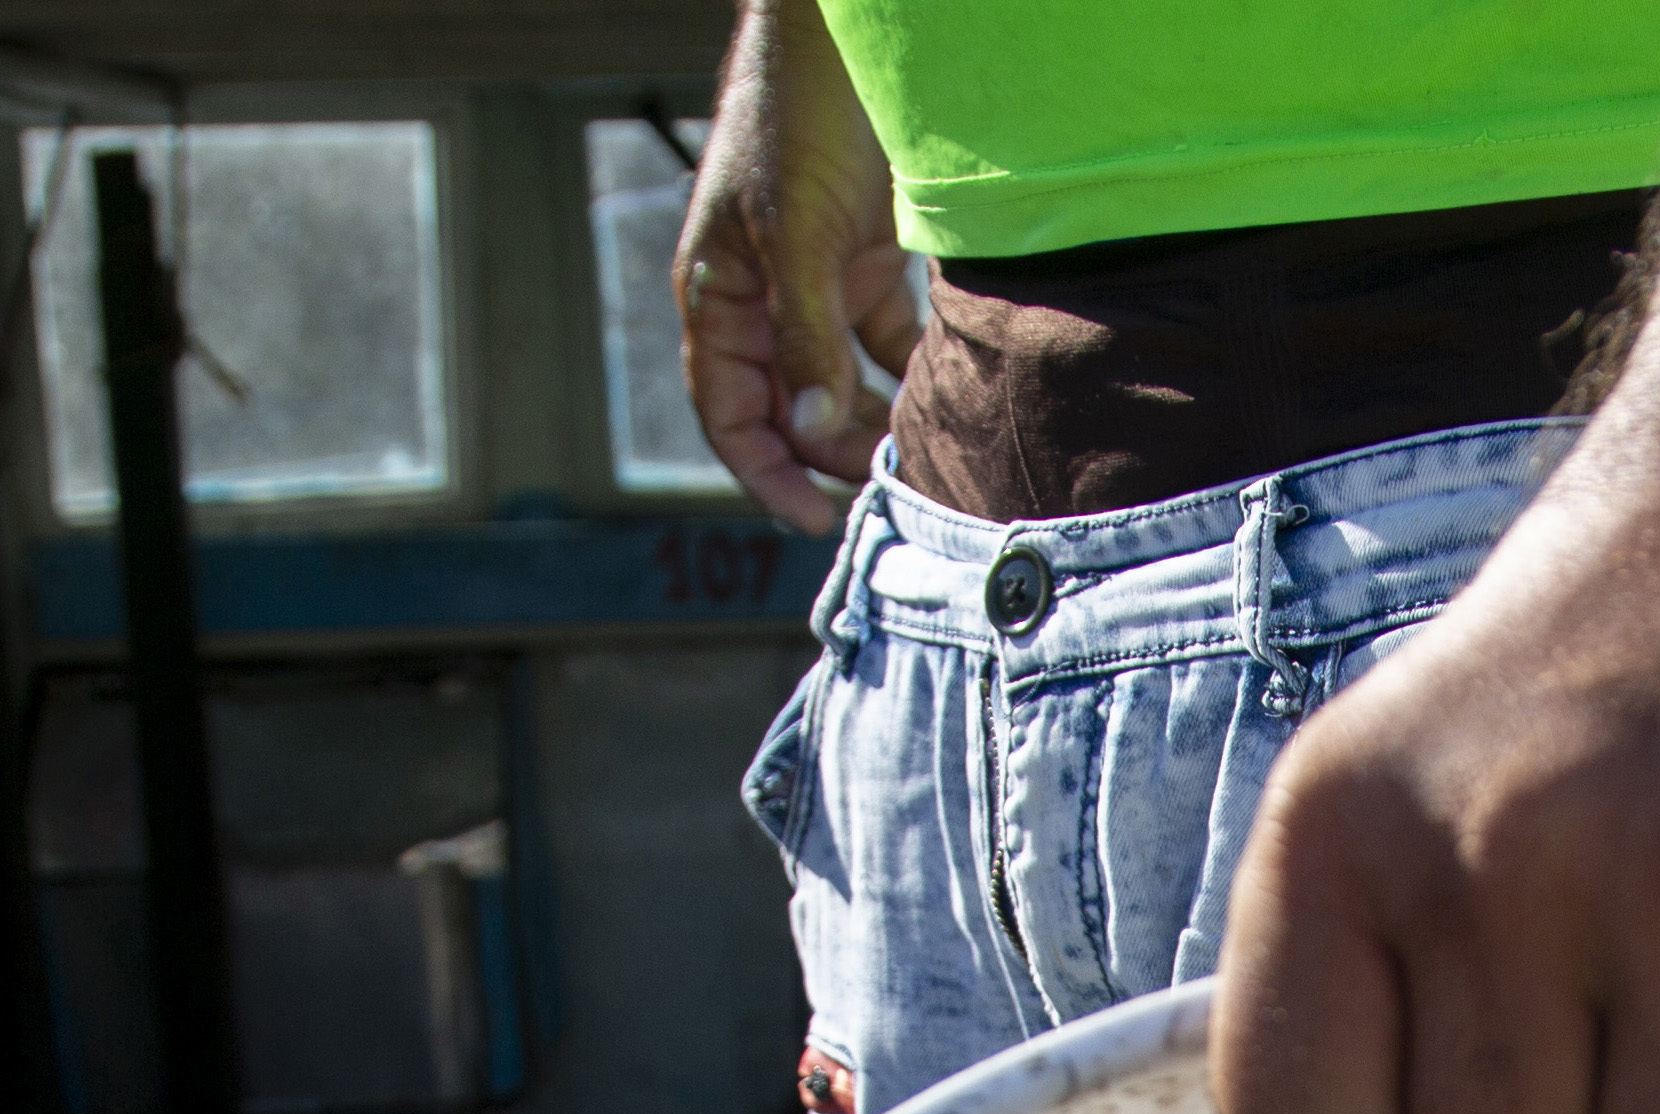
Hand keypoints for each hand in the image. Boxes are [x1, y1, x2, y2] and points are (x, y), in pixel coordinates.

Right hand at [678, 0, 921, 535]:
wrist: (847, 44)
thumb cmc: (796, 121)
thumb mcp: (797, 235)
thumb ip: (806, 333)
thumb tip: (812, 427)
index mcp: (719, 300)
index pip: (729, 414)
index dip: (766, 473)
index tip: (813, 519)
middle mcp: (762, 301)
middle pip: (791, 410)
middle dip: (834, 451)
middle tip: (889, 484)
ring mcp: (813, 283)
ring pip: (840, 382)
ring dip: (873, 418)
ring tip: (919, 448)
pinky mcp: (864, 262)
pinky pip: (883, 342)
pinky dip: (906, 372)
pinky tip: (939, 394)